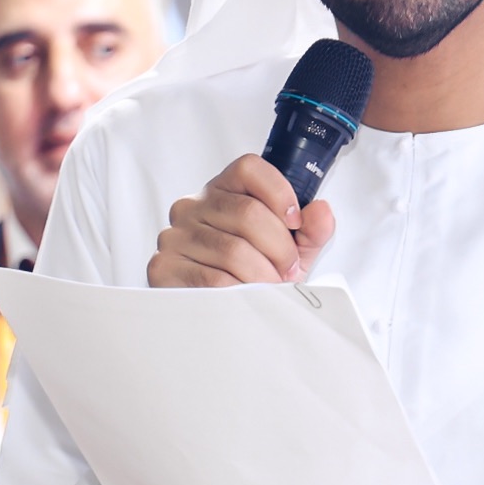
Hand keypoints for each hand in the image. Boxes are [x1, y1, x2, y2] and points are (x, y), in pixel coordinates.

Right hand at [150, 155, 334, 288]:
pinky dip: (239, 292)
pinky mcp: (163, 267)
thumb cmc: (252, 275)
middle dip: (279, 247)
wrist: (216, 316)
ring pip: (232, 249)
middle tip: (288, 269)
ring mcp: (174, 236)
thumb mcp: (289, 250)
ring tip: (270, 288)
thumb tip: (321, 210)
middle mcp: (192, 207)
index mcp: (222, 191)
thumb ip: (311, 230)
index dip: (279, 193)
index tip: (295, 222)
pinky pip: (212, 279)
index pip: (249, 168)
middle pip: (247, 212)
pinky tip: (247, 297)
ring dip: (263, 275)